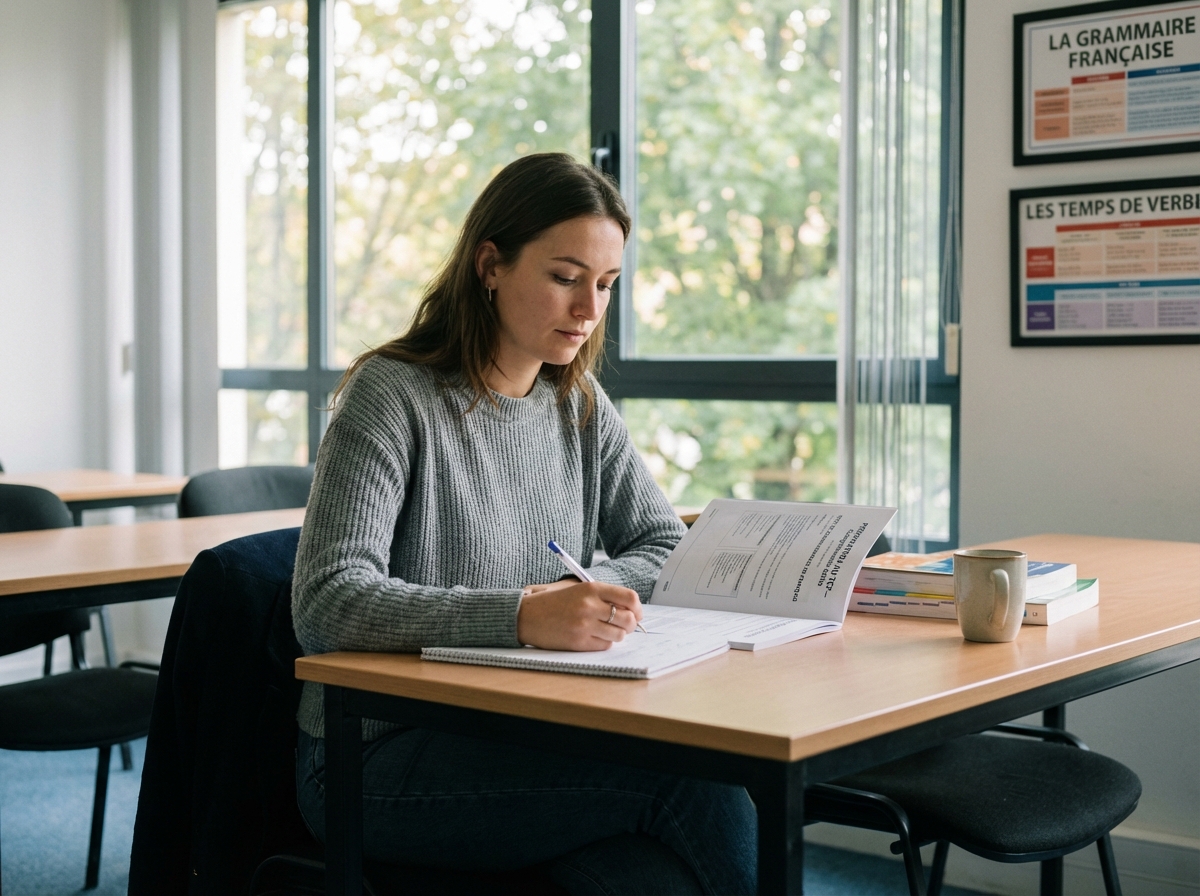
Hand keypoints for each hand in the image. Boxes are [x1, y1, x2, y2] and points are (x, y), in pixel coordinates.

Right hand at [517, 580, 643, 650]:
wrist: (526, 616)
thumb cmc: (553, 602)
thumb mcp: (578, 590)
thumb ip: (603, 596)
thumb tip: (631, 609)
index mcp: (591, 588)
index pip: (629, 598)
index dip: (637, 608)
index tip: (636, 613)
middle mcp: (590, 606)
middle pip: (628, 618)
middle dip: (631, 624)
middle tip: (625, 625)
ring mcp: (584, 625)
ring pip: (619, 634)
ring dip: (617, 634)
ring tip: (607, 631)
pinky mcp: (578, 642)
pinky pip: (604, 645)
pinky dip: (604, 642)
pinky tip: (594, 636)